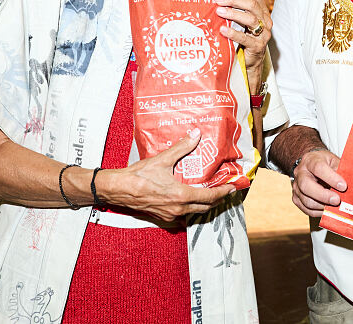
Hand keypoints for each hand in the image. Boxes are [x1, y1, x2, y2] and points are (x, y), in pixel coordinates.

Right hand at [97, 130, 233, 221]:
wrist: (120, 189)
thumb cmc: (139, 176)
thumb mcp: (163, 159)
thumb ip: (182, 147)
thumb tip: (196, 135)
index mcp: (181, 195)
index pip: (210, 197)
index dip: (223, 192)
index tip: (232, 188)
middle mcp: (178, 208)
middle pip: (205, 207)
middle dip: (217, 200)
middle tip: (225, 191)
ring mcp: (170, 214)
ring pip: (194, 212)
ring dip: (204, 205)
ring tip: (210, 194)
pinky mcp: (162, 216)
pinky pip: (181, 215)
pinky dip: (190, 208)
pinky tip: (189, 200)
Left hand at [215, 0, 271, 77]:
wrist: (251, 62)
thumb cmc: (244, 39)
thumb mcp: (243, 23)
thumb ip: (237, 10)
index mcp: (262, 13)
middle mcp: (265, 22)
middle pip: (252, 5)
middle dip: (234, 0)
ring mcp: (263, 35)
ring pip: (250, 19)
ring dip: (233, 13)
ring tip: (219, 11)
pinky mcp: (257, 47)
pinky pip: (245, 38)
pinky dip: (233, 33)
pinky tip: (223, 30)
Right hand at [290, 148, 345, 217]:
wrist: (310, 165)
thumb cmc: (324, 163)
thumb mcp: (333, 160)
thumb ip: (341, 170)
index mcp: (310, 161)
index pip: (318, 168)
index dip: (331, 178)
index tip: (343, 186)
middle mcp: (300, 173)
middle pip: (306, 185)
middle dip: (323, 195)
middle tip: (337, 200)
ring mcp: (296, 187)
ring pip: (306, 200)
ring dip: (322, 206)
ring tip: (335, 207)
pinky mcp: (296, 198)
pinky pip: (307, 209)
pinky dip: (319, 212)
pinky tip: (328, 210)